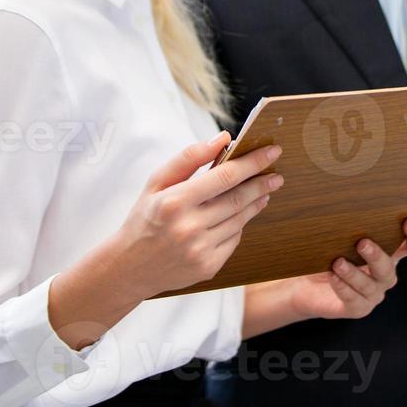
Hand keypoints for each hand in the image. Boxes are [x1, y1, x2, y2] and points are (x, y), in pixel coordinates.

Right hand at [109, 132, 283, 298]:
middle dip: (262, 183)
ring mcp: (200, 250)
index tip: (271, 151)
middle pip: (238, 198)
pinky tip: (241, 215)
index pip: (225, 176)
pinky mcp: (208, 268)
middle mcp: (189, 227)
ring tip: (265, 191)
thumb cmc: (145, 218)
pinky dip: (240, 224)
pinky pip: (234, 240)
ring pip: (240, 220)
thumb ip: (189, 158)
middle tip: (276, 174)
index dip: (252, 162)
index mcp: (174, 201)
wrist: (129, 268)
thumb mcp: (156, 183)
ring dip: (256, 202)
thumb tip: (223, 138)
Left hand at [281, 218, 406, 321]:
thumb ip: (349, 228)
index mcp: (387, 255)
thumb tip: (346, 208)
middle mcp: (383, 276)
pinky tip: (333, 277)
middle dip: (377, 256)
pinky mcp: (357, 309)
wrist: (306, 285)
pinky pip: (354, 300)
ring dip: (354, 273)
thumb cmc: (325, 257)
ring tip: (338, 262)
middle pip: (388, 268)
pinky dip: (343, 287)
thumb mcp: (339, 240)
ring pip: (370, 285)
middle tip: (362, 243)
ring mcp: (372, 294)